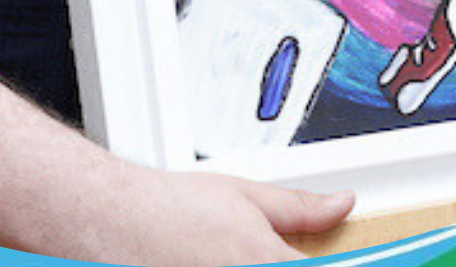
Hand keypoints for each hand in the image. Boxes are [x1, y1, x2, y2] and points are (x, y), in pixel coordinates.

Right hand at [93, 170, 354, 265]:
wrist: (111, 220)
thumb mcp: (245, 195)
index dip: (341, 264)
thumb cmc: (168, 208)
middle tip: (261, 251)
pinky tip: (208, 261)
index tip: (344, 259)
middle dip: (286, 264)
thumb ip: (300, 208)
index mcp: (268, 263)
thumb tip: (341, 203)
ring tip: (228, 252)